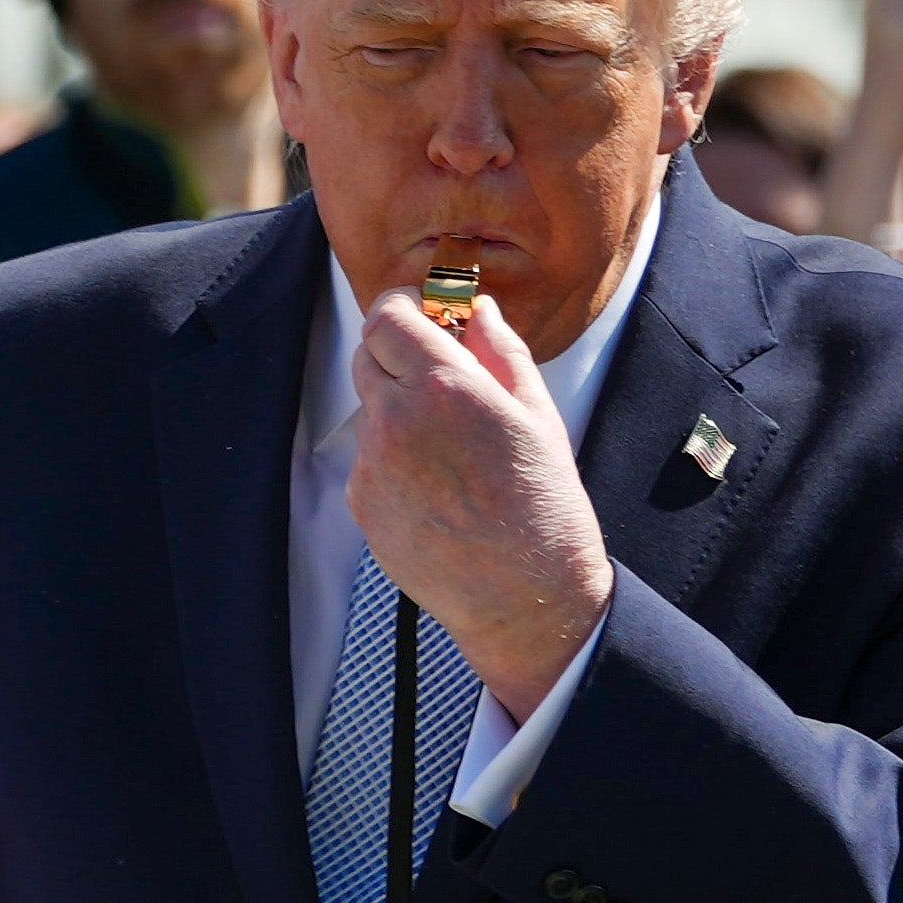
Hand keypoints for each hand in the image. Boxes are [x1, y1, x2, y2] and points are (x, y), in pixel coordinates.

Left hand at [346, 268, 615, 725]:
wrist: (521, 595)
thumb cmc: (541, 505)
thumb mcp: (536, 413)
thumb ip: (499, 350)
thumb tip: (476, 310)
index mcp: (443, 388)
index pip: (387, 317)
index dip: (401, 307)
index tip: (419, 310)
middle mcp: (396, 422)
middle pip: (366, 355)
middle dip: (397, 350)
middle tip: (437, 368)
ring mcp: (372, 466)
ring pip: (368, 408)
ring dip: (397, 405)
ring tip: (450, 443)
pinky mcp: (361, 504)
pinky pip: (367, 458)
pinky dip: (392, 454)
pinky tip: (437, 482)